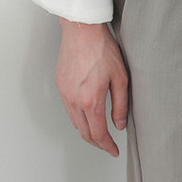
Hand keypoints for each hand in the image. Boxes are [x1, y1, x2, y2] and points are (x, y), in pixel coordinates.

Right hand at [55, 19, 128, 156]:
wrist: (82, 30)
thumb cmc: (102, 49)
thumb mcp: (120, 77)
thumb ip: (120, 104)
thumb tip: (119, 124)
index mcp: (90, 101)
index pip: (98, 134)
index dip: (107, 146)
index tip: (114, 151)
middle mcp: (74, 101)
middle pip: (85, 133)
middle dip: (97, 143)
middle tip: (107, 145)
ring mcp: (65, 94)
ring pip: (75, 122)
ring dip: (87, 131)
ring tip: (99, 131)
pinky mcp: (60, 85)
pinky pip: (69, 109)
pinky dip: (78, 117)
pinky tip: (87, 113)